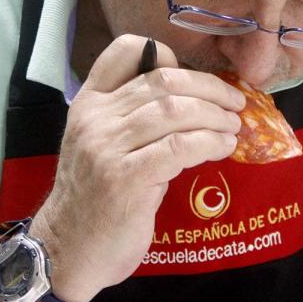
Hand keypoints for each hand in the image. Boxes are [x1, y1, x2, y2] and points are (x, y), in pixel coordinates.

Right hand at [30, 34, 244, 301]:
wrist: (68, 250)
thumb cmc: (95, 198)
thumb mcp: (103, 145)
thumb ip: (132, 118)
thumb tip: (192, 98)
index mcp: (88, 103)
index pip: (122, 51)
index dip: (164, 53)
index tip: (192, 76)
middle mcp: (95, 119)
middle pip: (163, 81)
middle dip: (209, 88)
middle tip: (235, 102)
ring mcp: (107, 148)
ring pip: (174, 111)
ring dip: (214, 116)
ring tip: (233, 126)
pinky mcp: (125, 180)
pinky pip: (179, 147)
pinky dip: (209, 142)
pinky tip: (223, 147)